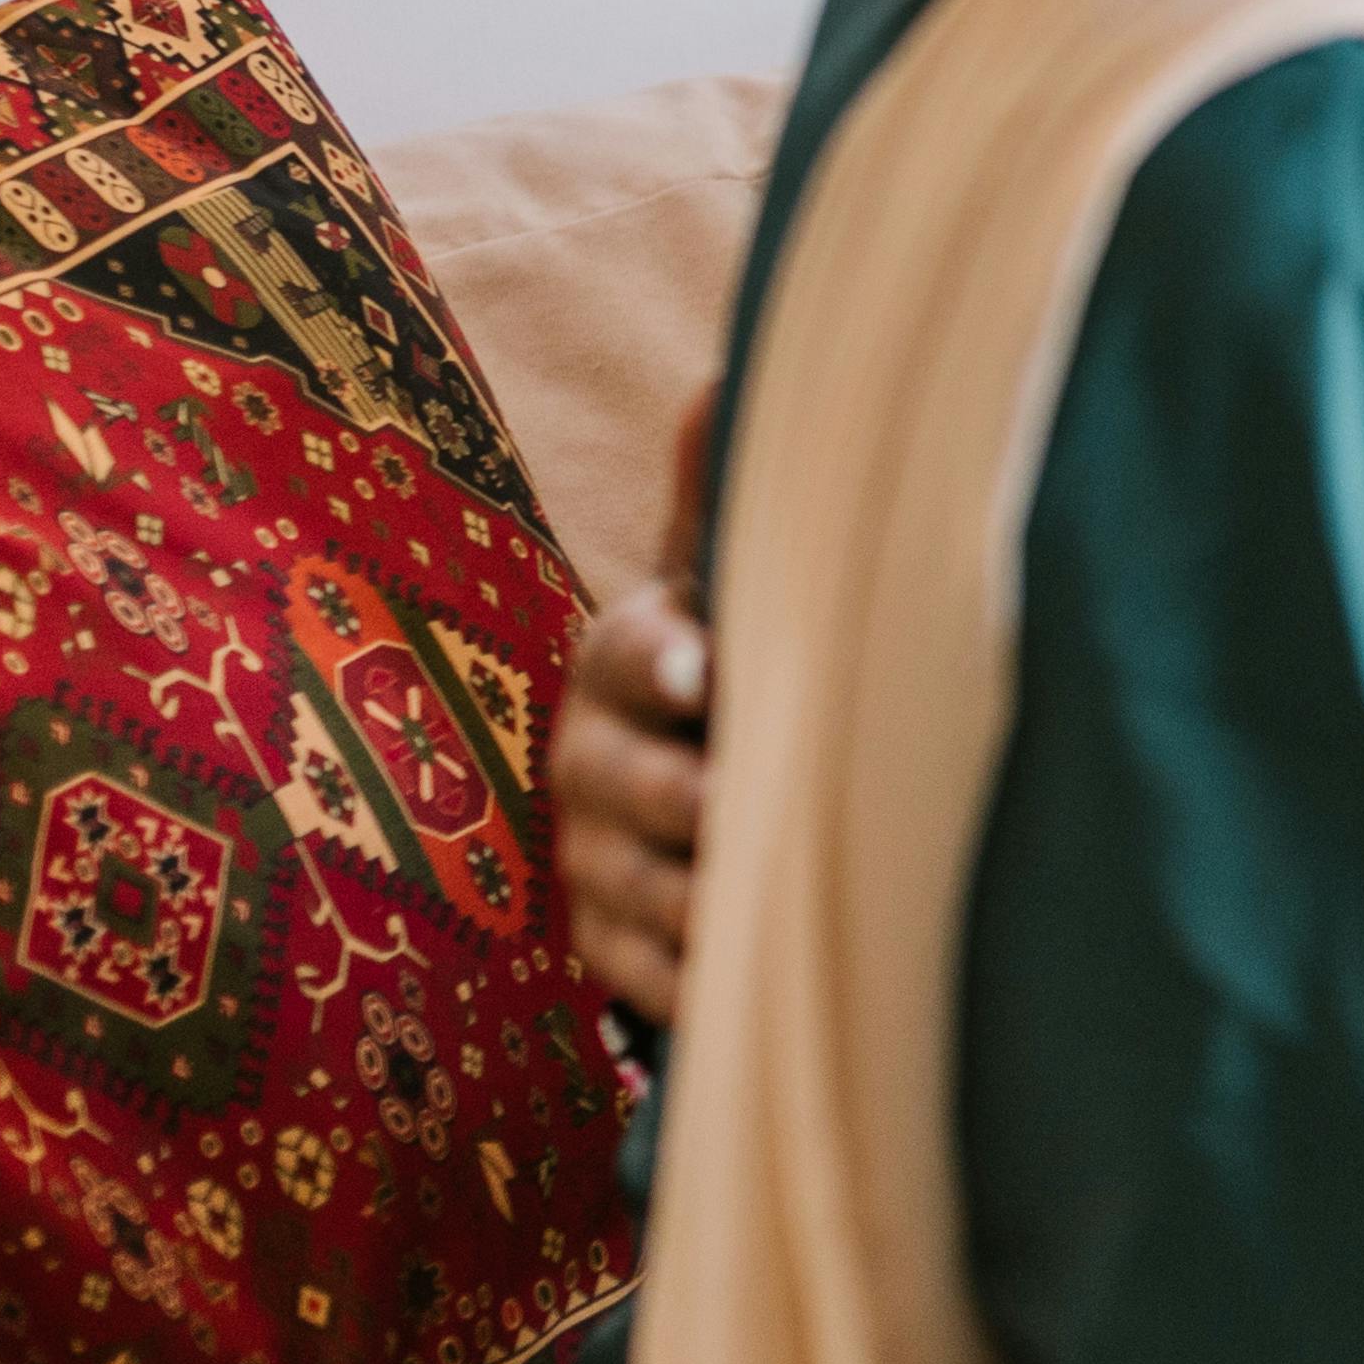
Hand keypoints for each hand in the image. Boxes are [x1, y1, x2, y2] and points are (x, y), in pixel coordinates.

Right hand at [556, 384, 718, 1026]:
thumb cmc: (729, 656)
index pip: (629, 653)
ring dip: (702, 901)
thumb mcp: (725, 580)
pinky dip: (693, 986)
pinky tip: (747, 987)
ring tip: (768, 911)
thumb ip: (722, 498)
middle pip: (626, 784)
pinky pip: (644, 979)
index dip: (665, 662)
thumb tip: (725, 376)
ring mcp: (597, 860)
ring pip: (639, 887)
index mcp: (627, 659)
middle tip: (748, 811)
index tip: (707, 674)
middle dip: (682, 799)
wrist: (686, 778)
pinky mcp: (613, 949)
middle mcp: (595, 760)